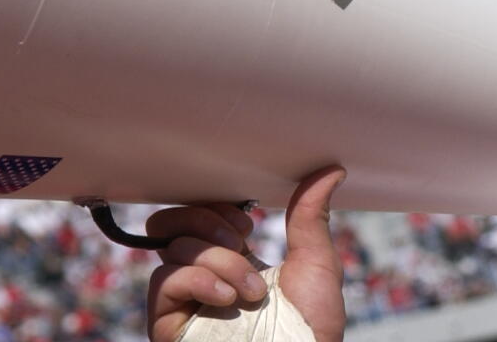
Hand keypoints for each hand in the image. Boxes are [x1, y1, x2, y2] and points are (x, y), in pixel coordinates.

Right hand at [147, 166, 347, 341]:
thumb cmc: (310, 327)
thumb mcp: (315, 263)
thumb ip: (310, 216)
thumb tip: (332, 171)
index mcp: (232, 261)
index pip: (199, 216)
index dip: (215, 209)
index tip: (247, 224)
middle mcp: (203, 278)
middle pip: (173, 224)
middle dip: (206, 221)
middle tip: (240, 240)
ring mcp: (185, 300)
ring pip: (174, 249)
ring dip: (218, 260)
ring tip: (250, 290)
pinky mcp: (168, 322)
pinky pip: (164, 281)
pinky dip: (198, 280)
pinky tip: (227, 297)